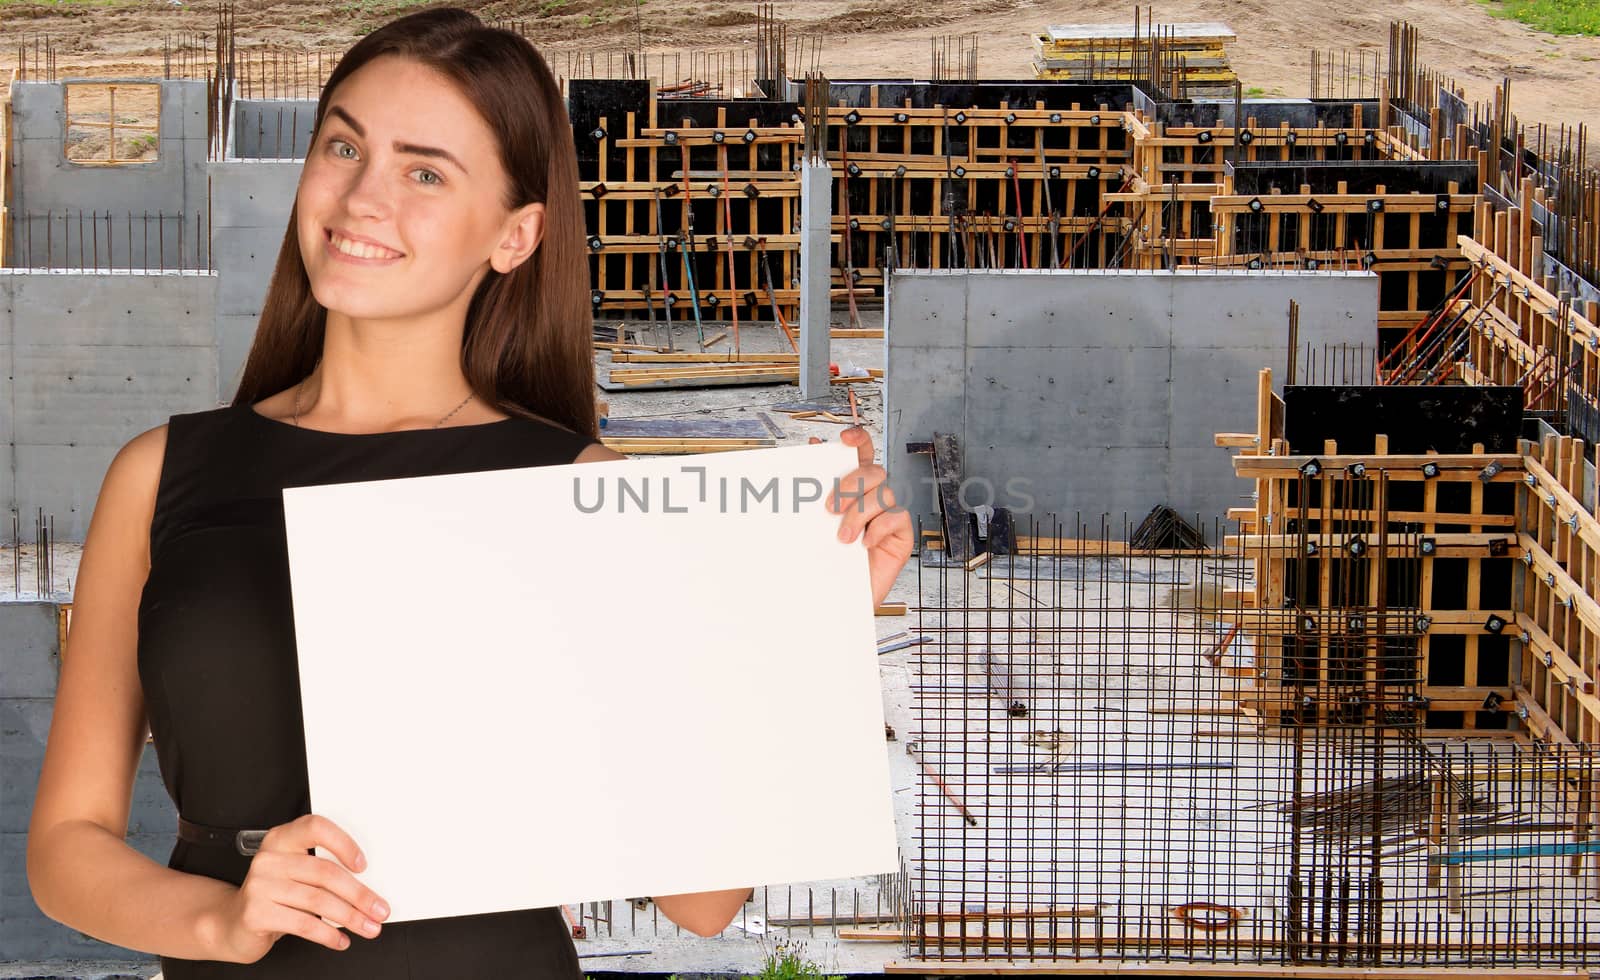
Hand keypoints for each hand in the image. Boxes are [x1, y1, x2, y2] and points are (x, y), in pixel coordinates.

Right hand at [209, 814, 388, 962]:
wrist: (232, 923)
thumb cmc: (273, 896)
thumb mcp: (295, 874)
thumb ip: (322, 871)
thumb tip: (367, 889)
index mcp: (282, 839)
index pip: (316, 828)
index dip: (343, 844)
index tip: (364, 866)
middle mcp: (269, 858)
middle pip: (325, 873)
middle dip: (359, 895)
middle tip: (379, 909)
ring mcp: (260, 885)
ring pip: (318, 901)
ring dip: (350, 917)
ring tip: (367, 927)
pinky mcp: (256, 913)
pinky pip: (303, 924)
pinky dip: (328, 934)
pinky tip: (340, 939)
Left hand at [813, 427, 913, 607]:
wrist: (835, 600)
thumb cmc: (826, 561)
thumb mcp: (814, 525)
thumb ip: (814, 492)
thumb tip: (811, 450)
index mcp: (853, 488)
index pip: (862, 453)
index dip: (859, 439)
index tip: (845, 438)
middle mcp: (873, 498)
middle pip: (874, 471)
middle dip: (851, 484)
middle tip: (830, 508)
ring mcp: (889, 516)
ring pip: (885, 493)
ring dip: (860, 513)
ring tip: (842, 538)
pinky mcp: (901, 536)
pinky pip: (898, 517)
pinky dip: (879, 527)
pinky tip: (865, 543)